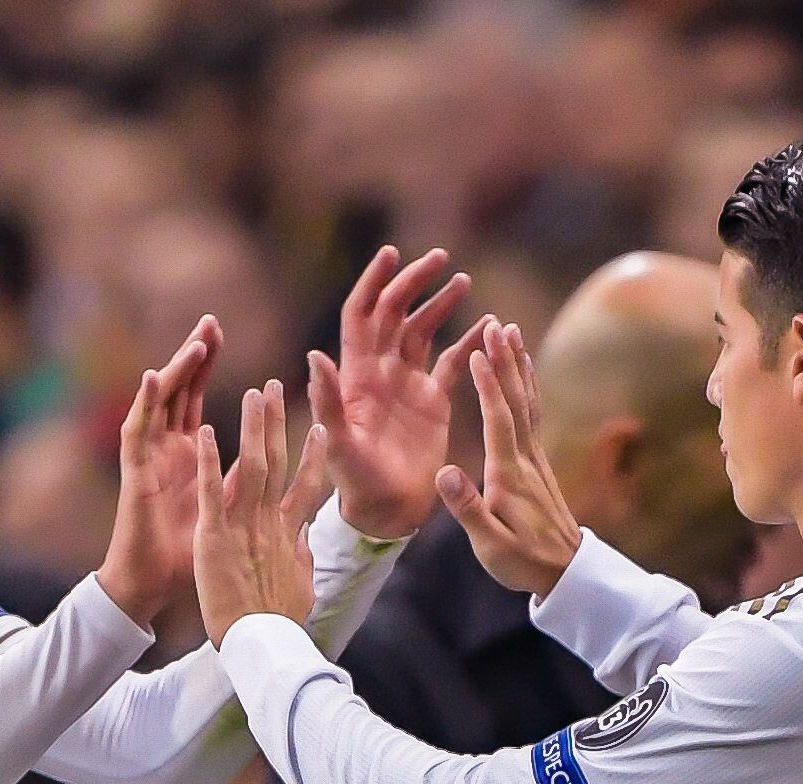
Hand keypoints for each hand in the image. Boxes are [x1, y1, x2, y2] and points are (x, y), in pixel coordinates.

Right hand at [96, 315, 222, 626]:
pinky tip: (150, 377)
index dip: (216, 376)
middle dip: (195, 358)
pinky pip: (135, 432)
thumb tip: (280, 476)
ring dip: (175, 371)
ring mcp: (149, 459)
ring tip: (194, 342)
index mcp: (190, 458)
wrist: (153, 586)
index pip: (201, 404)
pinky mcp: (134, 473)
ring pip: (160, 404)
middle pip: (180, 392)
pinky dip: (142, 404)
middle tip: (212, 324)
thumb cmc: (187, 558)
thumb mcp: (229, 515)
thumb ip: (247, 489)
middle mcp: (167, 452)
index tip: (221, 332)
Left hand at [195, 379, 330, 641]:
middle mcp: (271, 522)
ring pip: (250, 465)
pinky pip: (211, 490)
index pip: (306, 486)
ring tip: (251, 393)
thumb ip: (303, 556)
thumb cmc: (281, 624)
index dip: (313, 456)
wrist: (262, 645)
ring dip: (251, 426)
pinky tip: (202, 429)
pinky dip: (208, 459)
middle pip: (276, 462)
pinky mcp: (215, 535)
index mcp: (290, 534)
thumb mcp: (301, 587)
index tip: (318, 429)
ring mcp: (244, 526)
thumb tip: (306, 537)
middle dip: (276, 423)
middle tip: (274, 388)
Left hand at [311, 245, 477, 540]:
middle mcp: (381, 371)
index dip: (373, 282)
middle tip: (439, 258)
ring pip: (423, 330)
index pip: (362, 313)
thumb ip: (327, 400)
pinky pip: (452, 362)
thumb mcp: (337, 441)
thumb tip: (314, 355)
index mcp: (356, 374)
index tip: (391, 253)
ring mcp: (408, 384)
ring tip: (461, 281)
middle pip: (395, 312)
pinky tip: (488, 327)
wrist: (386, 512)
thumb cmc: (354, 482)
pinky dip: (469, 343)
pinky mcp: (434, 402)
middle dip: (414, 282)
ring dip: (440, 304)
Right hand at [437, 319, 583, 598]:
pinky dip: (527, 388)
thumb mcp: (489, 544)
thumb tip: (444, 473)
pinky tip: (524, 374)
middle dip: (506, 361)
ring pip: (528, 403)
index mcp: (508, 475)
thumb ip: (467, 509)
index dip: (489, 385)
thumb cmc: (521, 562)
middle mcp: (526, 459)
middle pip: (517, 401)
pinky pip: (532, 416)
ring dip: (519, 366)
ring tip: (512, 334)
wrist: (564, 573)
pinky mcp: (539, 464)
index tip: (477, 351)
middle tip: (498, 324)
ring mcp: (536, 459)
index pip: (498, 420)